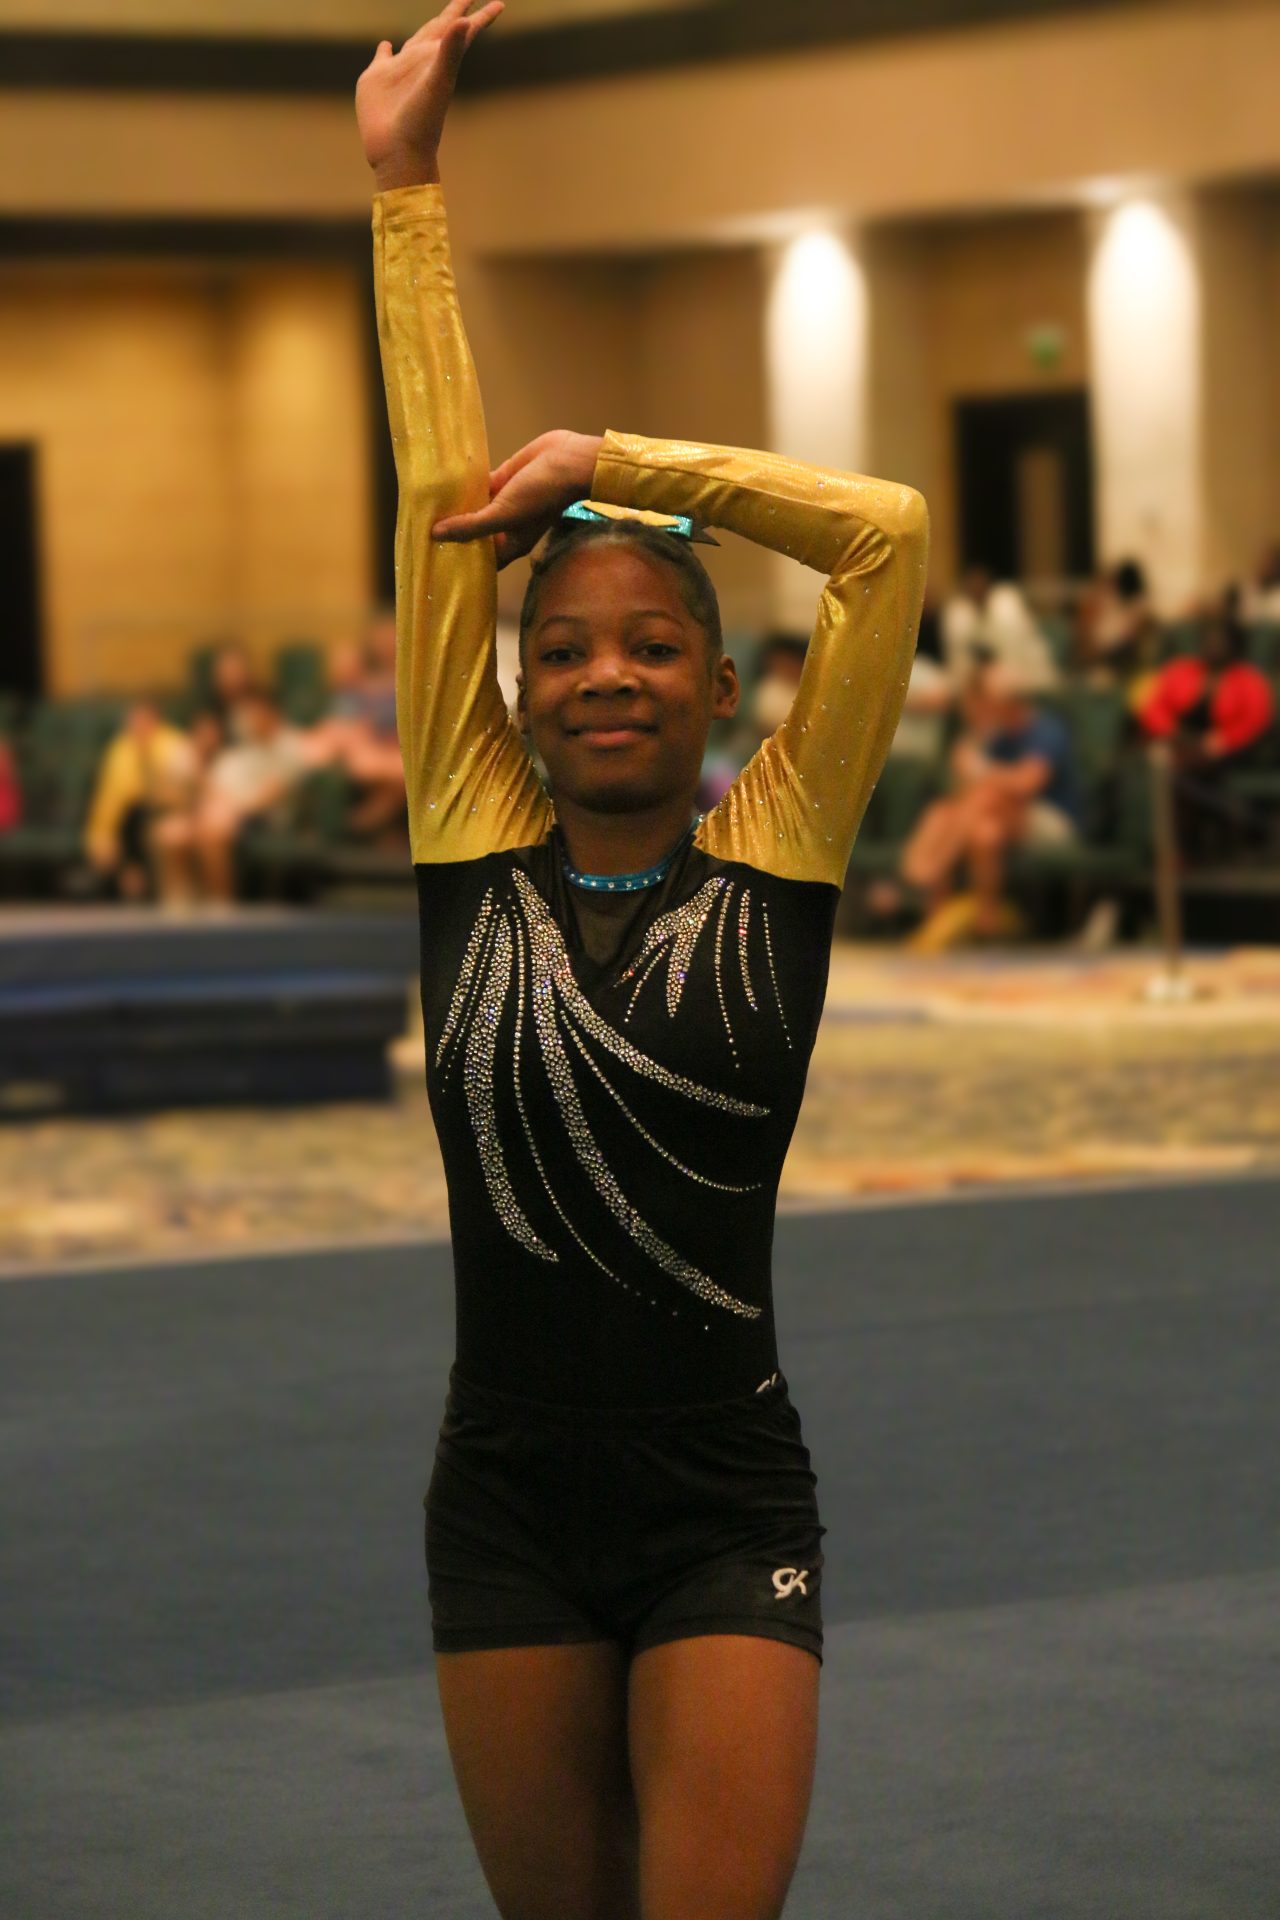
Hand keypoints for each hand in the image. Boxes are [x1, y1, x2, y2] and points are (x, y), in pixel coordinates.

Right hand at [355, 1, 503, 190]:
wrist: (396, 150)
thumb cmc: (421, 121)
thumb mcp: (438, 83)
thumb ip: (450, 51)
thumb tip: (464, 21)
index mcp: (437, 58)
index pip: (463, 29)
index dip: (479, 15)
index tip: (500, 4)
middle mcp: (421, 60)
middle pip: (441, 28)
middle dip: (455, 12)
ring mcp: (400, 69)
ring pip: (414, 40)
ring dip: (425, 29)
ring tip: (436, 19)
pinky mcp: (376, 78)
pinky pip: (383, 57)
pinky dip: (384, 49)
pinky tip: (387, 45)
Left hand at [433, 430, 603, 568]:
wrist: (569, 460)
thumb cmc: (541, 495)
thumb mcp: (504, 515)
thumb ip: (471, 526)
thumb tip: (435, 535)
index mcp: (509, 543)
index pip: (479, 559)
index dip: (459, 561)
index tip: (434, 560)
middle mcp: (506, 526)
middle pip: (473, 534)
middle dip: (452, 533)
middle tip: (419, 534)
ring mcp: (504, 502)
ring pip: (474, 508)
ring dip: (456, 508)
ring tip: (424, 509)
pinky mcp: (504, 479)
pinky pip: (479, 485)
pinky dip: (464, 485)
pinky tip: (443, 483)